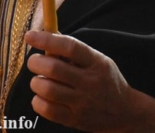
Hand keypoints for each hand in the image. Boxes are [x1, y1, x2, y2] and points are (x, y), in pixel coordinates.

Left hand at [25, 31, 154, 131]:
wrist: (125, 112)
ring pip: (48, 89)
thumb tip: (44, 35)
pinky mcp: (76, 120)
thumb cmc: (103, 80)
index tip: (30, 36)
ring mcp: (83, 103)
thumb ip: (71, 49)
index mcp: (96, 63)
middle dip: (36, 62)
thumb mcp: (96, 60)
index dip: (46, 40)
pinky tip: (41, 96)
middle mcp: (91, 82)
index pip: (69, 47)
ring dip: (36, 82)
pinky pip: (48, 110)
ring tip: (39, 81)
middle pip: (54, 69)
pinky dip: (37, 101)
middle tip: (34, 62)